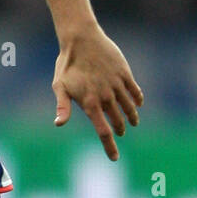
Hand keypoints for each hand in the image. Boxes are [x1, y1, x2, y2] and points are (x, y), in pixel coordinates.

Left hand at [52, 26, 142, 160]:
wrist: (81, 39)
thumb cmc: (67, 64)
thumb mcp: (59, 86)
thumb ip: (63, 106)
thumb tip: (59, 124)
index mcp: (90, 104)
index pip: (103, 131)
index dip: (109, 147)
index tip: (114, 158)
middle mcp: (106, 97)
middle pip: (117, 121)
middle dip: (119, 130)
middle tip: (120, 133)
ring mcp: (117, 85)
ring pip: (129, 107)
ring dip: (131, 117)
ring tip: (133, 122)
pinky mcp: (125, 73)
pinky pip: (134, 90)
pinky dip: (137, 99)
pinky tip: (138, 103)